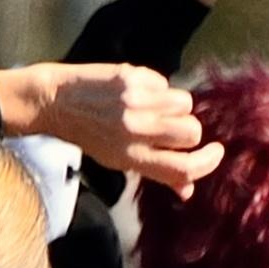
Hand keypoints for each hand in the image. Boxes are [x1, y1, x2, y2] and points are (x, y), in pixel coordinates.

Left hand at [0, 61, 221, 188]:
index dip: (208, 162)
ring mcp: (134, 101)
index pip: (184, 168)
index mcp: (132, 157)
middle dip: (191, 131)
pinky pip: (166, 83)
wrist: (53, 101)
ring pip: (185, 103)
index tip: (215, 153)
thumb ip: (156, 173)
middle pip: (192, 132)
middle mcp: (135, 130)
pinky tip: (139, 92)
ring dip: (177, 107)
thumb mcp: (117, 161)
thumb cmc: (89, 135)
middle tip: (174, 128)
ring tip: (155, 107)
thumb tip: (188, 191)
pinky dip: (159, 88)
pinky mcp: (131, 76)